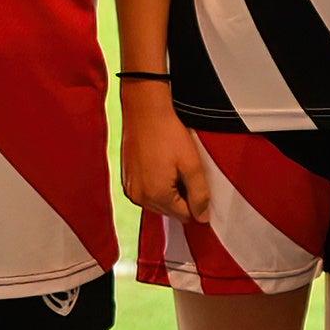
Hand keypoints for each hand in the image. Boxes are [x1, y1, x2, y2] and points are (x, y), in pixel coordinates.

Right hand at [119, 91, 211, 221]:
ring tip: (172, 165)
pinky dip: (156, 184)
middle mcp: (139, 197)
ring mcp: (130, 188)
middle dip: (182, 197)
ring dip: (169, 191)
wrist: (144, 111)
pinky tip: (161, 164)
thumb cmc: (167, 133)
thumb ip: (199, 195)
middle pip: (170, 211)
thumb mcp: (192, 165)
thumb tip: (202, 218)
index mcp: (156, 196)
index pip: (185, 215)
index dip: (196, 202)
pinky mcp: (127, 179)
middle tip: (185, 170)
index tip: (198, 183)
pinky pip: (147, 191)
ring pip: (158, 202)